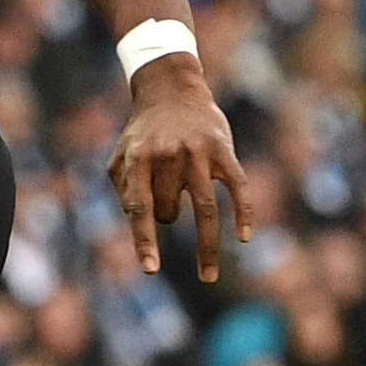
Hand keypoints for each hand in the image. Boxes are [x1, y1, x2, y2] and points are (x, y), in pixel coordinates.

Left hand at [111, 52, 250, 279]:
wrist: (172, 89)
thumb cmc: (143, 131)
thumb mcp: (121, 154)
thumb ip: (123, 188)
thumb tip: (137, 220)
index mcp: (139, 159)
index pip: (140, 208)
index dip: (144, 241)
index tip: (150, 269)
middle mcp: (169, 156)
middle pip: (170, 210)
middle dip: (167, 216)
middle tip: (168, 199)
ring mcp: (199, 154)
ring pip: (205, 209)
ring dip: (206, 246)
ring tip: (207, 275)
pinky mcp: (224, 152)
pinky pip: (238, 188)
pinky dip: (243, 213)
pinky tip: (244, 238)